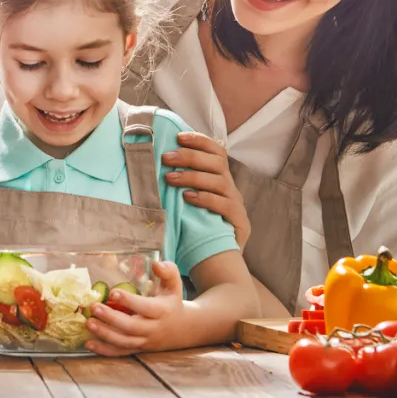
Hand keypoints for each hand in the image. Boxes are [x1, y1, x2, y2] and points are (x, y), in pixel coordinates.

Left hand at [84, 262, 185, 355]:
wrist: (184, 329)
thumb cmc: (172, 302)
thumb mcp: (175, 284)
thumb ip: (167, 271)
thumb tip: (155, 263)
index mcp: (162, 311)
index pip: (145, 307)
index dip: (129, 301)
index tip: (113, 292)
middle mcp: (153, 329)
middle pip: (131, 327)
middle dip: (111, 318)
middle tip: (94, 308)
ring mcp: (145, 341)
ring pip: (124, 342)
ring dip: (105, 334)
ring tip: (88, 323)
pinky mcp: (138, 349)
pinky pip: (121, 352)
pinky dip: (105, 350)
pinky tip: (89, 344)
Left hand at [163, 132, 250, 248]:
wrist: (221, 260)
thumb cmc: (200, 227)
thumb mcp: (191, 201)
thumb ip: (183, 183)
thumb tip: (157, 162)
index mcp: (221, 178)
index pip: (217, 151)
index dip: (200, 141)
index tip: (179, 137)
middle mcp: (231, 188)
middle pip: (217, 163)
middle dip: (190, 156)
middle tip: (166, 157)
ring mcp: (237, 204)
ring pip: (219, 181)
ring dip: (193, 176)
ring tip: (170, 178)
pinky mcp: (239, 222)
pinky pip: (225, 205)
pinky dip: (205, 198)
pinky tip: (188, 198)